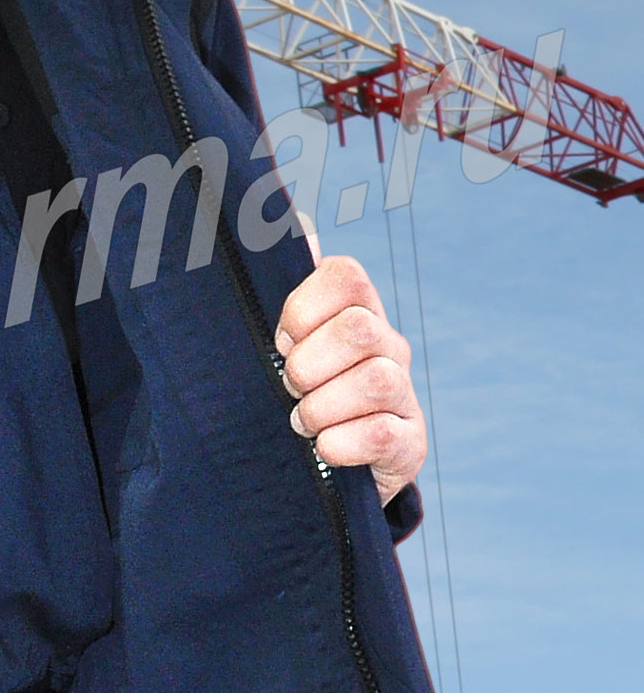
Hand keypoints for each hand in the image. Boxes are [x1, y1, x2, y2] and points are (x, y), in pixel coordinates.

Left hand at [275, 252, 425, 505]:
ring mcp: (404, 395)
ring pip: (376, 380)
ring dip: (322, 407)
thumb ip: (288, 281)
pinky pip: (381, 434)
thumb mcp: (283, 339)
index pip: (346, 276)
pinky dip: (340, 444)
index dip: (303, 308)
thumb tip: (300, 224)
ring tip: (303, 422)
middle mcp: (389, 346)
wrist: (323, 468)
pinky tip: (324, 448)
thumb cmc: (298, 391)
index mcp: (358, 312)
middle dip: (309, 364)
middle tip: (292, 386)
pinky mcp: (409, 444)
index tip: (282, 340)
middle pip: (359, 329)